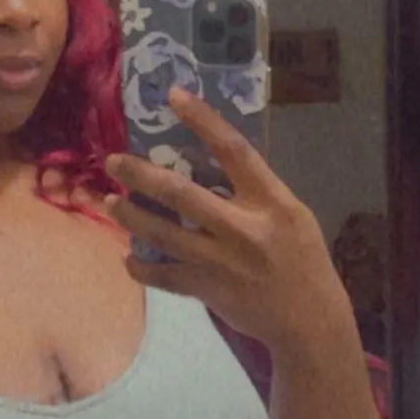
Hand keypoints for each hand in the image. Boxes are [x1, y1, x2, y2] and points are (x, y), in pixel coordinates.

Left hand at [105, 89, 350, 350]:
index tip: (174, 97)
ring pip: (163, 234)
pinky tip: (129, 258)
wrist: (309, 321)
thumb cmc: (302, 261)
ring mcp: (221, 261)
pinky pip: (163, 276)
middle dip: (141, 175)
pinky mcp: (207, 290)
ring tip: (110, 203)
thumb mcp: (292, 216)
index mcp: (272, 202)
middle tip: (112, 161)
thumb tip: (209, 168)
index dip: (203, 120)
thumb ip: (255, 193)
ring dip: (130, 217)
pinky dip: (142, 267)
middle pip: (182, 193)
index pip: (234, 150)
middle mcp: (244, 228)